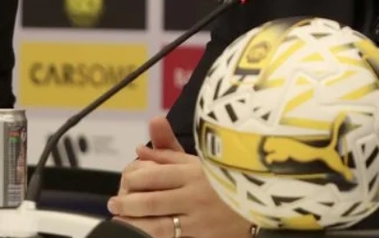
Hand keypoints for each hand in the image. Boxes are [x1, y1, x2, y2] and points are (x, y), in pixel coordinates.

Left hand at [108, 117, 253, 237]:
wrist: (263, 202)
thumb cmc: (227, 177)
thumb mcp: (201, 161)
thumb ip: (169, 153)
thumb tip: (139, 148)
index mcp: (194, 172)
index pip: (155, 175)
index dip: (134, 179)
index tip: (125, 181)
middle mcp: (196, 195)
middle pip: (152, 201)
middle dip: (128, 203)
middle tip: (114, 203)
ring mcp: (200, 220)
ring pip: (159, 226)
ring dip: (135, 224)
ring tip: (121, 220)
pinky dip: (155, 236)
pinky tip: (144, 233)